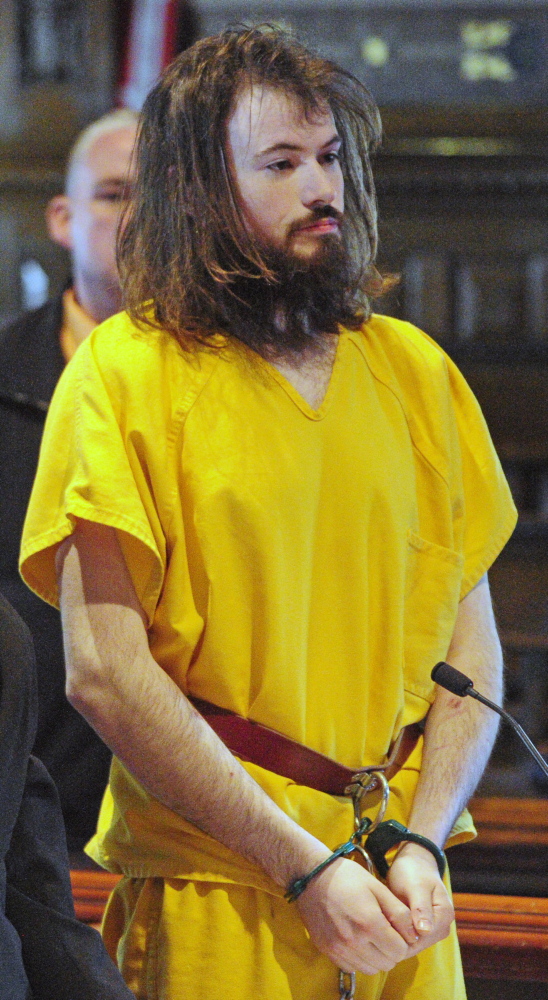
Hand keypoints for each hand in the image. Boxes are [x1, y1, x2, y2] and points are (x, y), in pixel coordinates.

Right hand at [295, 856, 418, 974]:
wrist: (312, 877)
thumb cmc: (347, 877)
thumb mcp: (378, 887)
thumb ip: (399, 913)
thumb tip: (414, 936)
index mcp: (369, 923)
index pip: (399, 951)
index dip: (402, 940)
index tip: (396, 928)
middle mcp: (353, 941)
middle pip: (387, 964)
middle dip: (391, 950)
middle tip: (384, 931)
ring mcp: (338, 949)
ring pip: (370, 969)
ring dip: (376, 956)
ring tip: (370, 935)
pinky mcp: (327, 951)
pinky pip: (352, 967)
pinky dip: (358, 959)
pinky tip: (355, 939)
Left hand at [386, 842, 453, 955]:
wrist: (413, 863)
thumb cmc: (413, 871)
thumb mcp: (416, 885)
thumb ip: (421, 907)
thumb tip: (425, 932)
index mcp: (444, 916)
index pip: (420, 939)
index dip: (399, 936)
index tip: (379, 925)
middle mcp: (442, 927)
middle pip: (416, 945)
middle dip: (395, 938)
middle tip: (374, 924)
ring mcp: (433, 931)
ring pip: (410, 945)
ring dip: (394, 937)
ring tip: (377, 922)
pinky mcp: (423, 931)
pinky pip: (408, 940)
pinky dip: (395, 934)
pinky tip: (383, 924)